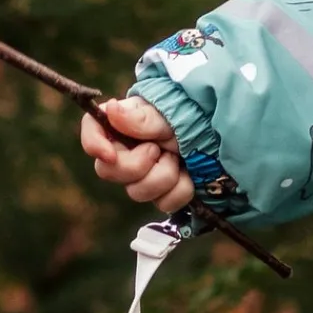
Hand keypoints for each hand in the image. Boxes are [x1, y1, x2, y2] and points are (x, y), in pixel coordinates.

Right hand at [80, 95, 192, 211]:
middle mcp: (126, 152)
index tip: (109, 154)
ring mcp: (143, 176)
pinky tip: (188, 175)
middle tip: (159, 149)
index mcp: (121, 126)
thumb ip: (142, 118)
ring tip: (177, 158)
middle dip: (138, 165)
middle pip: (108, 171)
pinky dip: (181, 190)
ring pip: (137, 193)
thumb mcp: (169, 114)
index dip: (94, 145)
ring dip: (164, 175)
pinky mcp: (162, 194)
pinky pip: (164, 204)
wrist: (220, 138)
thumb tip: (109, 108)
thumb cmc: (191, 118)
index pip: (91, 133)